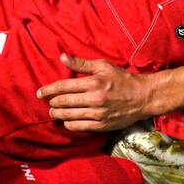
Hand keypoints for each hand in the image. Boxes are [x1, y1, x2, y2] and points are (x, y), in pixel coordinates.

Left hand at [37, 54, 152, 132]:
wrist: (143, 97)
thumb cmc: (123, 79)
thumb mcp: (104, 66)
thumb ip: (81, 64)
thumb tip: (62, 57)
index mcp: (93, 82)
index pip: (63, 87)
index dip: (48, 90)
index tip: (40, 93)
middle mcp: (94, 99)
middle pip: (63, 102)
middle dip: (52, 103)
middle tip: (49, 102)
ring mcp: (97, 114)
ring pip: (68, 116)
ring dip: (58, 114)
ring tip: (54, 112)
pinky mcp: (101, 125)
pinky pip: (78, 126)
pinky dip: (69, 124)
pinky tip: (68, 120)